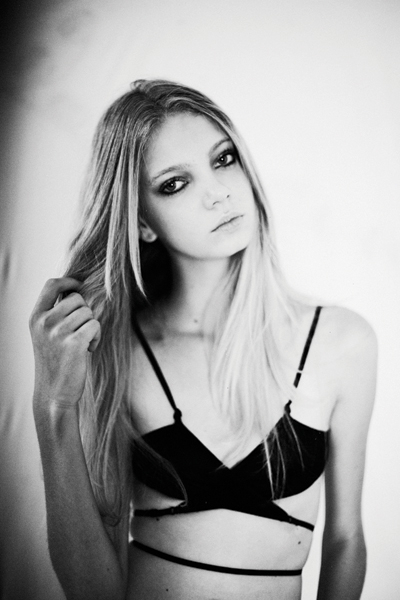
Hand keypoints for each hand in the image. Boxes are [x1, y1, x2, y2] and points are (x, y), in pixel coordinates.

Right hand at [29, 277, 100, 408]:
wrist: (54, 393)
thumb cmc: (55, 361)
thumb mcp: (46, 334)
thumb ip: (55, 313)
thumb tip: (76, 290)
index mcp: (35, 317)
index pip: (51, 284)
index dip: (69, 281)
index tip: (79, 285)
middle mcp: (44, 322)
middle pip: (77, 299)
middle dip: (84, 313)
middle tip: (79, 332)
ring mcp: (58, 332)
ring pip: (88, 313)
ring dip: (91, 327)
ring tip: (82, 344)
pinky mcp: (74, 343)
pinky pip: (95, 325)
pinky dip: (96, 337)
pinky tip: (88, 350)